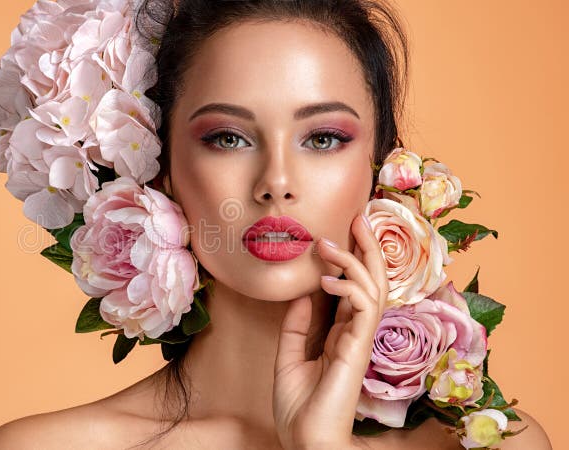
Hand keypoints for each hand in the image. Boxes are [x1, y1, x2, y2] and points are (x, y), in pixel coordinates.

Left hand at [272, 212, 388, 449]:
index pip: (354, 287)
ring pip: (373, 288)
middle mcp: (356, 333)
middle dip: (368, 247)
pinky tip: (327, 279)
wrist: (303, 439)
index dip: (351, 258)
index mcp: (342, 333)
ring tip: (330, 242)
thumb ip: (297, 325)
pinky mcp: (358, 350)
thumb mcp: (289, 356)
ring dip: (354, 260)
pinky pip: (365, 308)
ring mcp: (360, 340)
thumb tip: (302, 293)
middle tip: (359, 217)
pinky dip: (348, 287)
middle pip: (373, 280)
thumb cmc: (299, 405)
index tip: (341, 231)